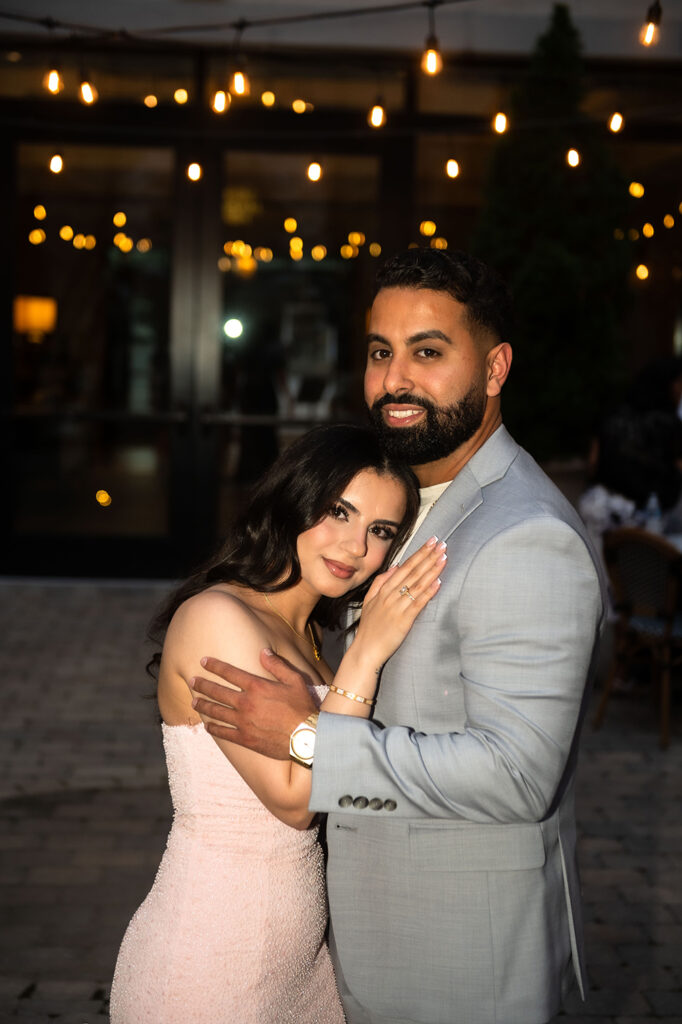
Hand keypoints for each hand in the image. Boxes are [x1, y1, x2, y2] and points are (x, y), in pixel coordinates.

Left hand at [189, 649, 316, 759]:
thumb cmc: (303, 707)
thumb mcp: (295, 680)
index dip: (214, 666)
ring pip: (217, 712)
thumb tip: (263, 651)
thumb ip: (277, 665)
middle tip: (192, 681)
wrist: (307, 737)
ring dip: (204, 705)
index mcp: (257, 687)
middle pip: (218, 692)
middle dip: (203, 685)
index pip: (229, 673)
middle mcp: (246, 703)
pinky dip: (214, 729)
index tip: (203, 661)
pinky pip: (224, 733)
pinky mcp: (246, 739)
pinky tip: (207, 726)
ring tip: (194, 701)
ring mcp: (244, 722)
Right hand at [352, 536, 445, 667]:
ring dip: (432, 570)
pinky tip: (438, 583)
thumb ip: (380, 582)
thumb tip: (395, 566)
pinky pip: (418, 603)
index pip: (405, 566)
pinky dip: (428, 592)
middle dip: (428, 556)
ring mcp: (397, 607)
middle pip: (413, 572)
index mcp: (384, 589)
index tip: (431, 542)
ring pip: (417, 584)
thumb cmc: (370, 628)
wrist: (365, 650)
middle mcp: (390, 595)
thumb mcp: (369, 601)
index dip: (419, 553)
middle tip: (442, 543)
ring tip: (444, 558)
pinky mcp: (403, 620)